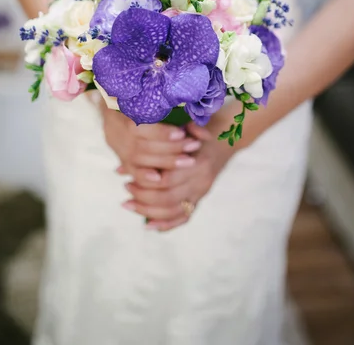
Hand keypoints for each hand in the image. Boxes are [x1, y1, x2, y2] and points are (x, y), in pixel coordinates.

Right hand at [102, 105, 202, 181]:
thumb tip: (200, 126)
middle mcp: (116, 130)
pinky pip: (132, 172)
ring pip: (138, 161)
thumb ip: (177, 108)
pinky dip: (146, 177)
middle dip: (171, 149)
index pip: (139, 127)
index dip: (161, 133)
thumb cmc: (141, 95)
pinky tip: (161, 178)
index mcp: (120, 110)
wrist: (113, 100)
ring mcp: (118, 146)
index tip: (182, 132)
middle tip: (193, 146)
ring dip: (166, 162)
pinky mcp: (122, 158)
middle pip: (142, 147)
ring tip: (189, 160)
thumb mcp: (154, 96)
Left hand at [122, 110, 235, 230]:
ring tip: (129, 205)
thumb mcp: (184, 129)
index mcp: (198, 163)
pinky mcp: (201, 199)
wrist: (227, 138)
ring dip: (149, 212)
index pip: (168, 180)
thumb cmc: (200, 130)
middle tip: (126, 190)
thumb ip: (160, 142)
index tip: (127, 178)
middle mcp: (201, 181)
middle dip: (143, 198)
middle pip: (168, 198)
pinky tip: (147, 224)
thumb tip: (127, 160)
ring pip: (174, 211)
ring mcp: (202, 192)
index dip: (146, 183)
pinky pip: (184, 217)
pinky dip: (166, 224)